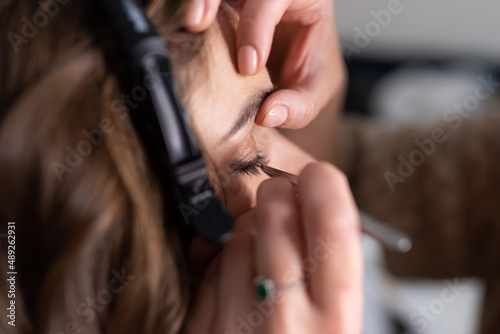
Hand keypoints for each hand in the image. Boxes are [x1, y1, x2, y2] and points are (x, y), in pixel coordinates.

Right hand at [183, 0, 345, 128]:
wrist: (302, 63)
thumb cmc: (312, 69)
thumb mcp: (316, 91)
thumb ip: (300, 106)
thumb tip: (267, 114)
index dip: (257, 25)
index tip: (247, 67)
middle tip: (198, 23)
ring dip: (202, 0)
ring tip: (191, 22)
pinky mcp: (228, 3)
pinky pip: (209, 1)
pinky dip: (196, 8)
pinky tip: (188, 27)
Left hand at [183, 163, 362, 332]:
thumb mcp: (334, 327)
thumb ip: (328, 274)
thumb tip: (310, 210)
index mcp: (335, 324)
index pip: (335, 230)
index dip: (327, 190)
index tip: (319, 176)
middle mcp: (285, 325)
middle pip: (274, 215)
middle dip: (276, 196)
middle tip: (279, 198)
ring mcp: (235, 327)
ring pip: (235, 237)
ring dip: (244, 236)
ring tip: (258, 266)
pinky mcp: (199, 330)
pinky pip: (207, 268)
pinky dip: (218, 266)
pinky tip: (232, 289)